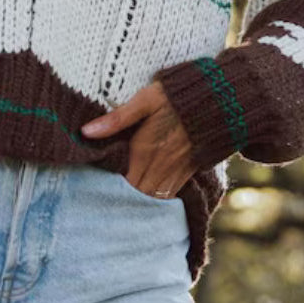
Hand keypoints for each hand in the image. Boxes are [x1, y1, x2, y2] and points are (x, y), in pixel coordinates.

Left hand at [80, 79, 195, 197]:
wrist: (218, 102)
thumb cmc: (176, 97)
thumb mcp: (145, 100)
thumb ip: (116, 118)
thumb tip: (85, 131)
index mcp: (144, 151)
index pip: (120, 183)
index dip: (106, 191)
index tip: (91, 192)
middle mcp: (159, 167)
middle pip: (135, 196)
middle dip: (119, 201)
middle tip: (102, 202)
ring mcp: (175, 173)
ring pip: (151, 200)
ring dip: (137, 203)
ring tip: (120, 204)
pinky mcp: (187, 173)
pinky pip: (168, 196)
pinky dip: (154, 200)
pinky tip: (145, 196)